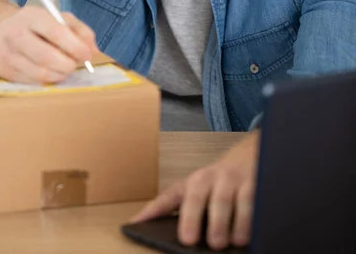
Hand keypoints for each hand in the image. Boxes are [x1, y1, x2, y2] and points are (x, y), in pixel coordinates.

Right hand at [0, 6, 100, 83]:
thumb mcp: (56, 18)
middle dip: (68, 64)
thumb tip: (94, 50)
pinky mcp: (3, 71)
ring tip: (64, 68)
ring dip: (59, 75)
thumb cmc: (33, 25)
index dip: (75, 46)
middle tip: (75, 65)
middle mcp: (15, 34)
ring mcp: (7, 54)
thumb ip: (79, 30)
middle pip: (47, 57)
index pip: (56, 32)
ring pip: (41, 73)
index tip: (87, 55)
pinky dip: (47, 80)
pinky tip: (50, 72)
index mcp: (31, 16)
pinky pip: (32, 82)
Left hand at [131, 130, 259, 250]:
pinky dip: (255, 218)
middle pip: (208, 196)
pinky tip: (252, 232)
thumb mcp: (195, 187)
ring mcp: (239, 179)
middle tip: (193, 241)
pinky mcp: (259, 183)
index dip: (154, 210)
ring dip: (235, 222)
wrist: (252, 152)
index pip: (173, 195)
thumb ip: (171, 205)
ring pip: (237, 199)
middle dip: (201, 219)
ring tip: (230, 242)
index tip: (136, 224)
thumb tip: (140, 222)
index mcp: (196, 181)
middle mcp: (216, 177)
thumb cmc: (219, 179)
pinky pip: (258, 200)